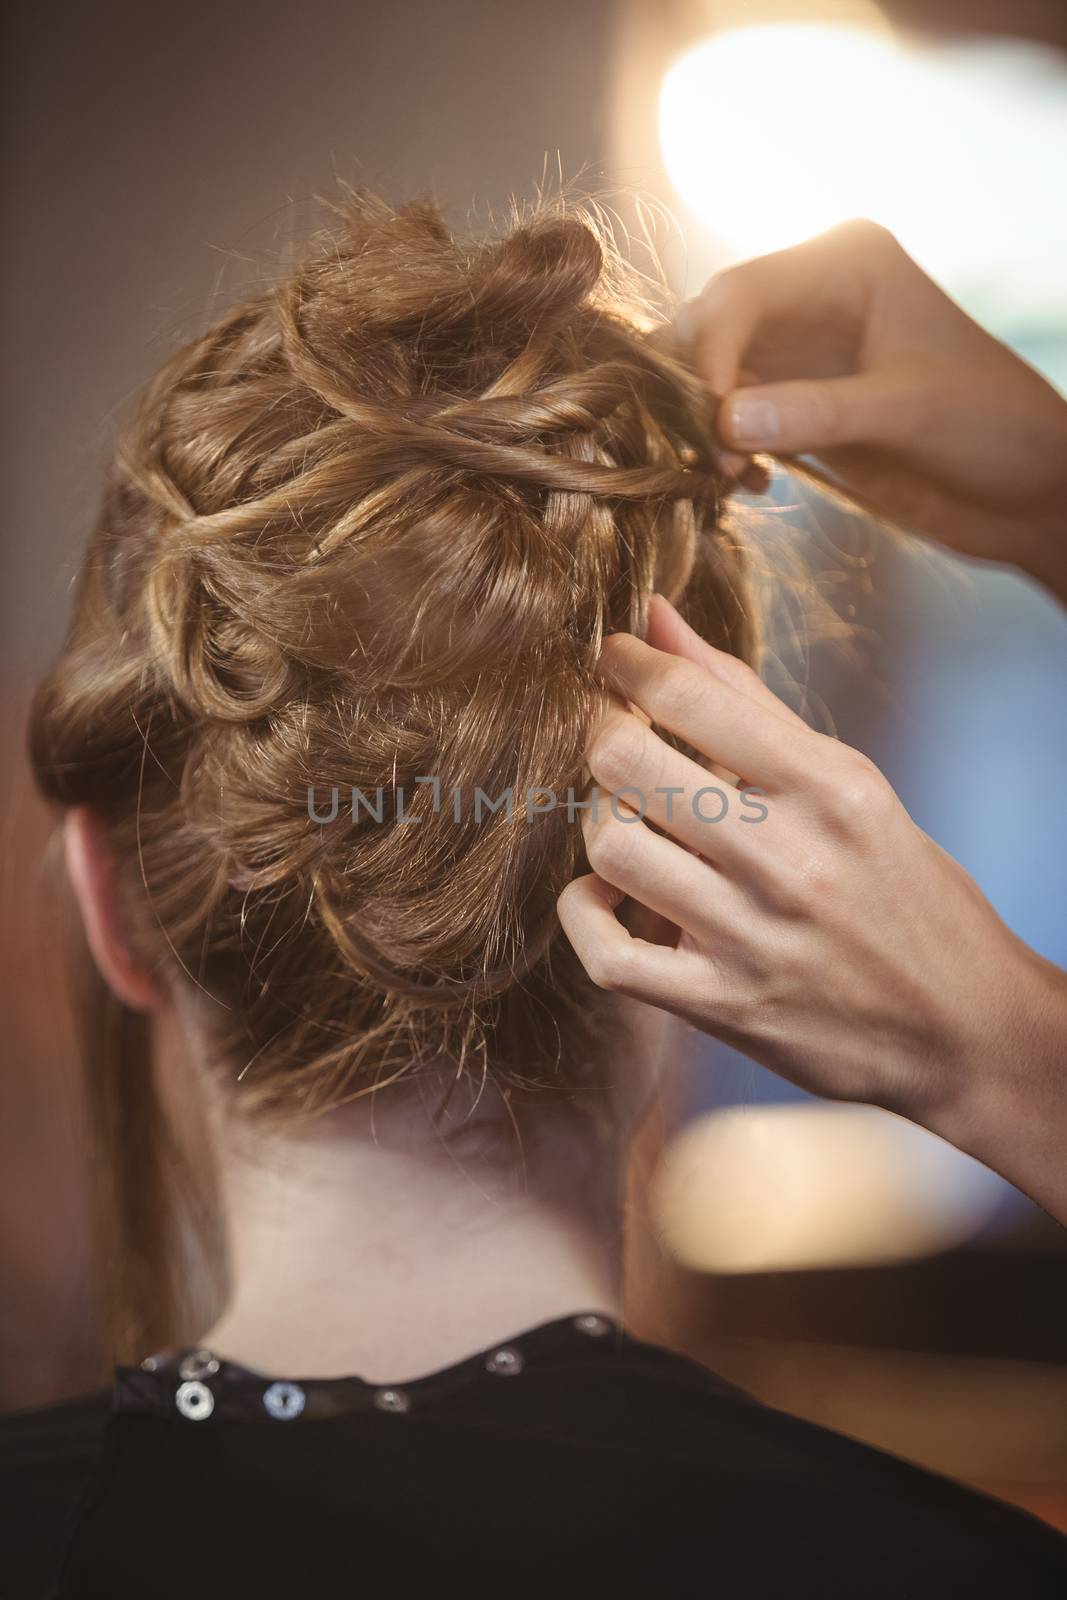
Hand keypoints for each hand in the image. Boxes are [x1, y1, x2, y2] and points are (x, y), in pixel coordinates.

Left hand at [558, 595, 1066, 1221]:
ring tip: (630, 822)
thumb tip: (654, 617)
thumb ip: (744, 699)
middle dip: (601, 734)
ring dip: (600, 824)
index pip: (689, 696)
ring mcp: (751, 937)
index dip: (627, 664)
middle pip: (626, 763)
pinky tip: (606, 896)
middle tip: (614, 736)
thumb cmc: (904, 891)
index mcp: (828, 787)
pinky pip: (607, 954)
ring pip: (610, 850)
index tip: (614, 659)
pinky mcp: (723, 1007)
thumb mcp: (850, 782)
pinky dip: (584, 914)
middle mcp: (788, 857)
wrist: (965, 1029)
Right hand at [676, 220, 1066, 601]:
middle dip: (695, 389)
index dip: (708, 349)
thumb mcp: (906, 413)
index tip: (705, 416)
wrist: (1028, 489)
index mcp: (847, 264)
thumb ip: (816, 413)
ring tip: (730, 476)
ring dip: (704, 428)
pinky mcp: (800, 409)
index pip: (742, 291)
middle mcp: (815, 299)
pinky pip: (731, 421)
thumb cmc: (991, 428)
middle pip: (711, 328)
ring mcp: (804, 356)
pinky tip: (751, 484)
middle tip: (704, 452)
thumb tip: (723, 421)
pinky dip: (725, 452)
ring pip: (712, 378)